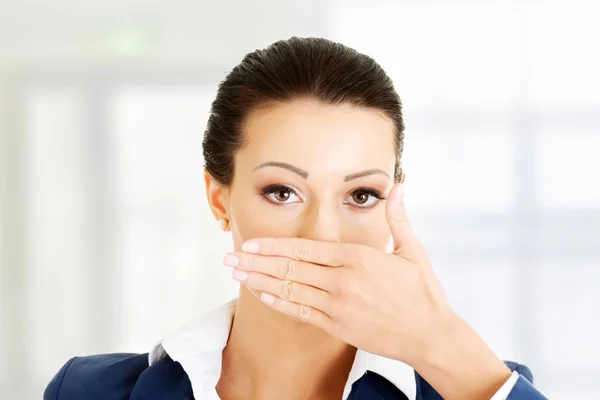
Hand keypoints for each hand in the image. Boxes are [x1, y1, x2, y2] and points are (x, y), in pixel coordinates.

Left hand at [223, 181, 512, 398]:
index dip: (274, 247)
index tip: (250, 243)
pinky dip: (280, 303)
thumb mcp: (411, 250)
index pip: (305, 249)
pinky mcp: (338, 326)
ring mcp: (338, 305)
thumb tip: (399, 184)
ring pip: (290, 290)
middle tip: (229, 259)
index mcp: (357, 258)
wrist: (431, 335)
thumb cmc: (423, 292)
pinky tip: (262, 296)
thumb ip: (397, 217)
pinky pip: (302, 312)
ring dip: (260, 281)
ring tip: (236, 275)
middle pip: (290, 268)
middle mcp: (342, 280)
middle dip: (256, 263)